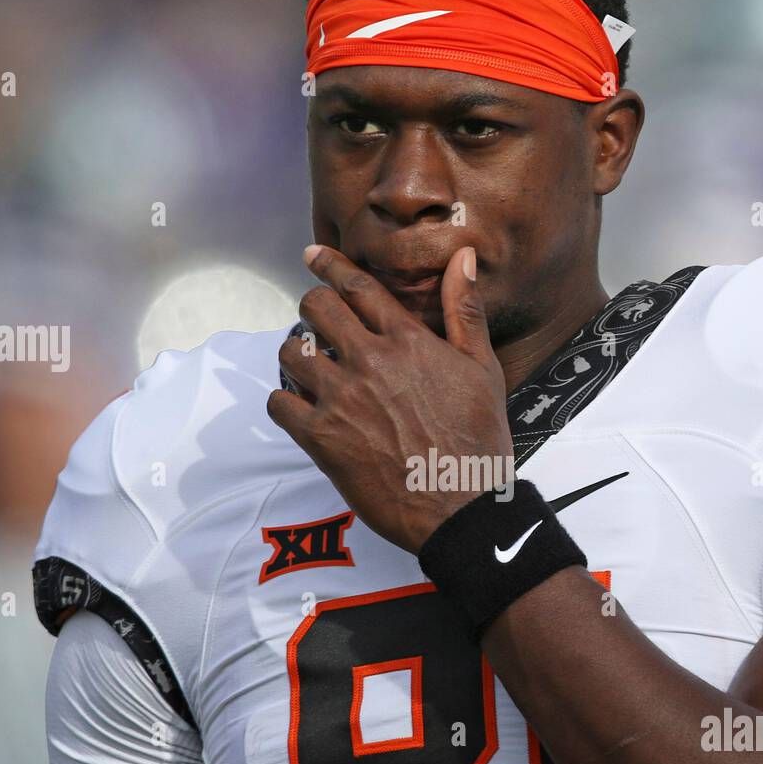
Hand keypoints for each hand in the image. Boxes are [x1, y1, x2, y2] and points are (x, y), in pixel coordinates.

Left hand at [268, 245, 513, 553]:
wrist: (460, 507)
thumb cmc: (478, 442)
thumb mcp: (483, 369)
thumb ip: (466, 310)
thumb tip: (462, 257)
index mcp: (408, 339)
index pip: (357, 285)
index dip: (329, 265)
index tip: (312, 256)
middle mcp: (369, 360)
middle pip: (315, 307)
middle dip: (313, 310)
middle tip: (318, 326)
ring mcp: (341, 398)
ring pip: (291, 352)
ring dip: (297, 355)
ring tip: (310, 369)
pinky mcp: (321, 437)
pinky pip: (279, 402)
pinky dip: (285, 401)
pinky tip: (301, 409)